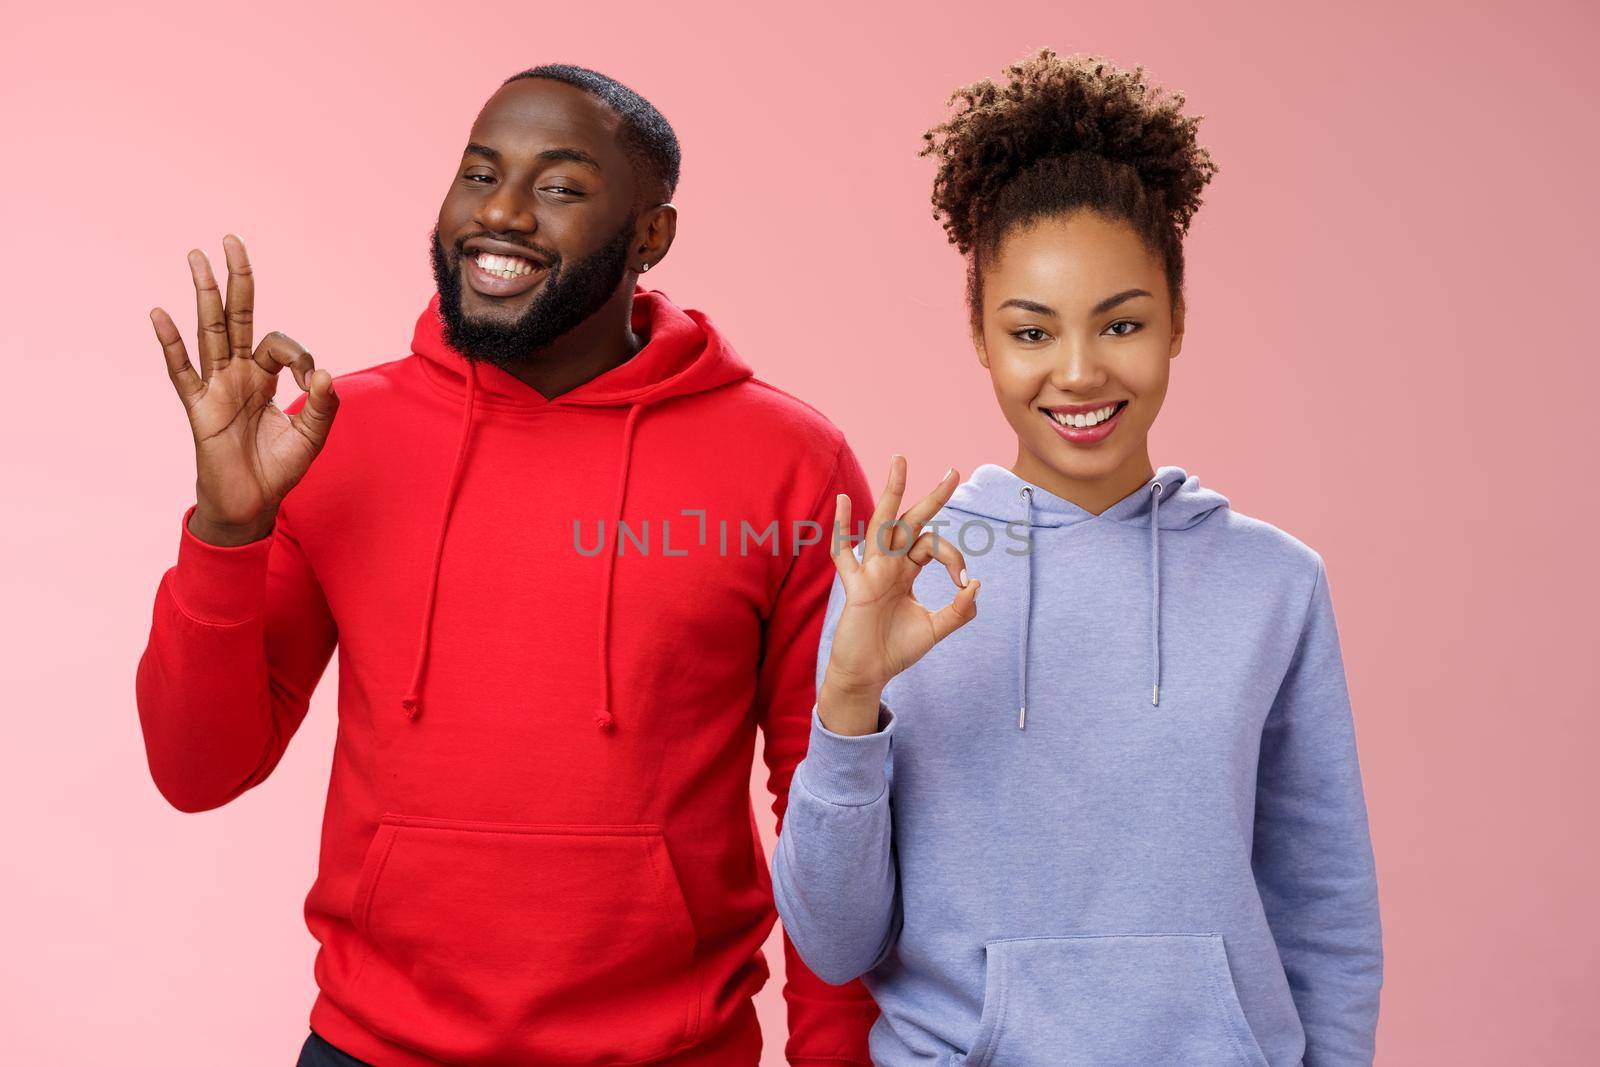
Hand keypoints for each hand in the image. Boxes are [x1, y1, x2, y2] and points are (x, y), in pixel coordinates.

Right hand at [151, 235, 338, 546]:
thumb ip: (324, 406)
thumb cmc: (278, 469)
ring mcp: (215, 387)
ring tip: (196, 256)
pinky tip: (160, 313)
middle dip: (236, 280)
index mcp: (265, 377)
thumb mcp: (312, 437)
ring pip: (209, 332)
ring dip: (204, 294)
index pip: (280, 345)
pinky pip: (181, 372)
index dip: (300, 356)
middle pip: (235, 317)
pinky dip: (170, 344)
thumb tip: (325, 373)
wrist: (252, 505)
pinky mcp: (198, 408)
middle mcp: (238, 374)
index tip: (312, 382)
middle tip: (231, 239)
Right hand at [818, 455, 980, 735]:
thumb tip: (975, 583)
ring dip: (892, 492)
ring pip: (882, 524)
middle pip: (911, 522)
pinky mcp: (855, 586)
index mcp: (906, 572)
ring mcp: (871, 571)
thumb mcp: (935, 629)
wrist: (868, 674)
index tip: (963, 583)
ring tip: (901, 461)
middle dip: (932, 498)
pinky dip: (842, 528)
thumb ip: (958, 610)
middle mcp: (889, 565)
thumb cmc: (896, 650)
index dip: (954, 558)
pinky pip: (844, 553)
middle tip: (954, 472)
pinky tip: (843, 501)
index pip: (933, 547)